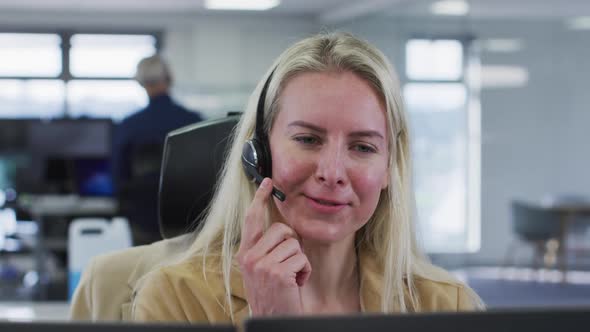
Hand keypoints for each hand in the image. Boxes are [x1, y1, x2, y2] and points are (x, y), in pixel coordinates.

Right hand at [236, 178, 311, 315]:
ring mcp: (263, 265)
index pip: (252, 220)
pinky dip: (304, 272)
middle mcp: (250, 257)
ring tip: (290, 278)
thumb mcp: (261, 270)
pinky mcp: (278, 272)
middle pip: (282, 230)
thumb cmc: (272, 296)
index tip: (267, 182)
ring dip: (299, 261)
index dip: (260, 199)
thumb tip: (282, 229)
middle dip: (292, 245)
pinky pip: (302, 259)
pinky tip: (295, 285)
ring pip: (294, 244)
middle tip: (288, 265)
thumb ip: (265, 249)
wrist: (273, 320)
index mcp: (246, 254)